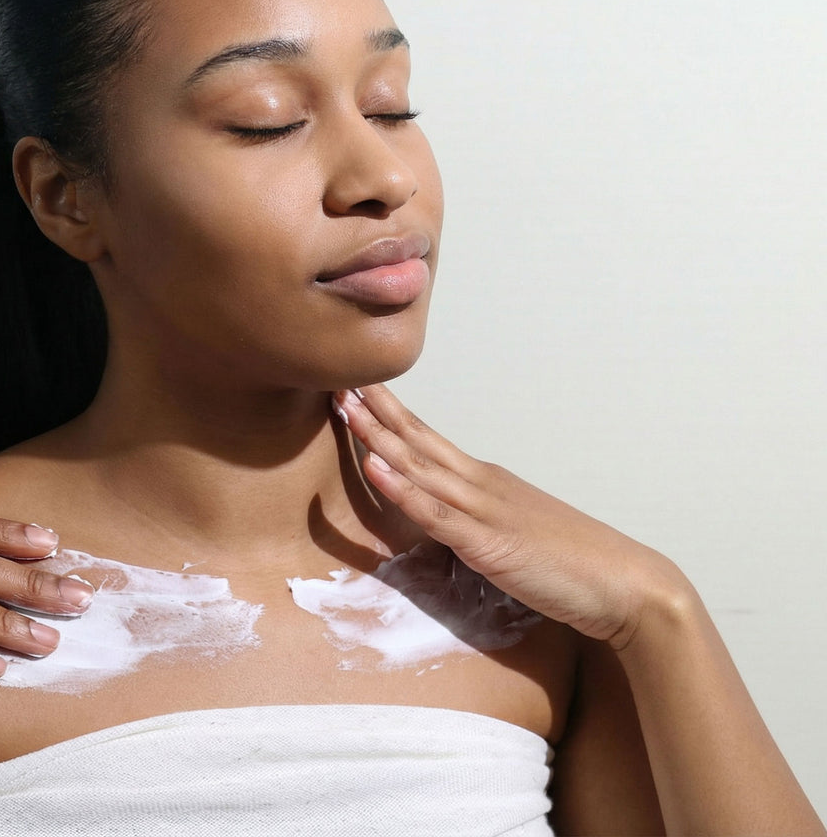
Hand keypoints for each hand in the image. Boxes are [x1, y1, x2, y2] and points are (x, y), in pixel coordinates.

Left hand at [334, 385, 686, 648]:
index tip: (359, 389)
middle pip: (417, 439)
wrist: (624, 584)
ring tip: (345, 406)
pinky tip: (374, 465)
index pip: (427, 439)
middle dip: (375, 410)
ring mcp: (484, 509)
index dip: (390, 414)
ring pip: (420, 465)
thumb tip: (443, 525)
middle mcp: (480, 483)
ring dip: (377, 435)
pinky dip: (401, 487)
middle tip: (339, 379)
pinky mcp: (488, 542)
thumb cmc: (571, 563)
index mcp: (484, 481)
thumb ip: (475, 524)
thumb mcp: (512, 533)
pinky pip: (435, 511)